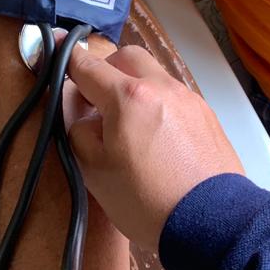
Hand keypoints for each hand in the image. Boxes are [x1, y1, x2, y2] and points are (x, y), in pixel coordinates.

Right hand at [64, 45, 243, 250]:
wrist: (211, 224)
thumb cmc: (146, 200)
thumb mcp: (95, 173)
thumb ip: (81, 135)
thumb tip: (87, 120)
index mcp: (128, 97)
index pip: (88, 67)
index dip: (67, 57)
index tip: (57, 44)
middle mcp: (161, 88)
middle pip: (128, 57)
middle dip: (108, 69)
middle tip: (97, 99)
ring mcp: (189, 99)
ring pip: (155, 77)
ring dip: (136, 88)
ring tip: (130, 126)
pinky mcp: (208, 116)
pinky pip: (175, 98)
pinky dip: (159, 106)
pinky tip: (158, 140)